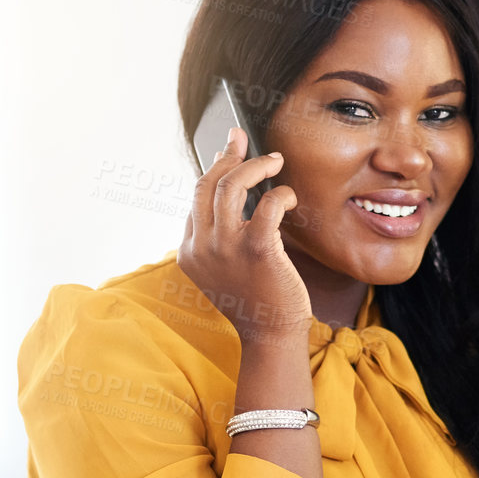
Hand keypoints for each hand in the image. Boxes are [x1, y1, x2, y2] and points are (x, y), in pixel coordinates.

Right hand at [177, 126, 310, 343]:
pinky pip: (268, 204)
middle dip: (228, 156)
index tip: (228, 153)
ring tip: (274, 161)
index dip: (213, 170)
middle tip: (245, 142)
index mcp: (189, 252)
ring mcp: (226, 248)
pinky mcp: (257, 250)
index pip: (196, 199)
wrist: (269, 335)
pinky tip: (289, 197)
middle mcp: (201, 247)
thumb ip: (218, 236)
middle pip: (207, 185)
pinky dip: (281, 194)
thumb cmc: (254, 300)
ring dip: (254, 166)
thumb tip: (225, 193)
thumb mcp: (223, 268)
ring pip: (231, 186)